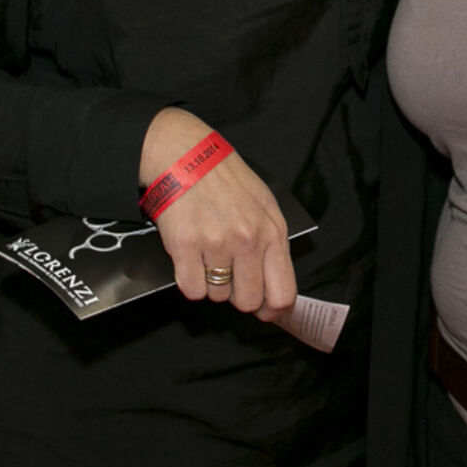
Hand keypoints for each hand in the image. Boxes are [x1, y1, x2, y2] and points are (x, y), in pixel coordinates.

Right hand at [140, 107, 296, 321]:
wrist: (185, 155)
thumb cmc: (226, 179)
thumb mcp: (264, 205)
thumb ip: (272, 245)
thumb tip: (273, 287)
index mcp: (272, 231)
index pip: (283, 293)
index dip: (273, 310)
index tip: (264, 311)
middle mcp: (247, 240)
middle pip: (248, 301)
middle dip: (239, 295)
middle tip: (229, 276)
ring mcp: (215, 244)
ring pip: (217, 296)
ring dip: (212, 284)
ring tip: (207, 255)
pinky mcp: (183, 246)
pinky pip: (191, 289)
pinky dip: (189, 281)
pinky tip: (190, 259)